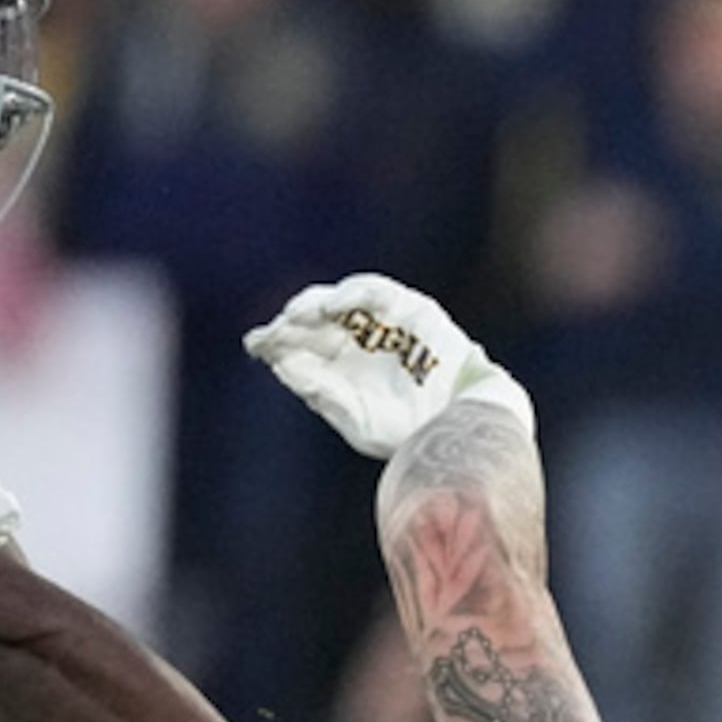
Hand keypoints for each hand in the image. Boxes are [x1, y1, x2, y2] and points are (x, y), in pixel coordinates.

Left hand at [245, 273, 534, 458]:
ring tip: (297, 318)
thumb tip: (282, 364)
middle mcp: (357, 341)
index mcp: (342, 368)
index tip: (256, 345)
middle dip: (291, 324)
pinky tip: (331, 309)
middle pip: (313, 322)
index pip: (300, 346)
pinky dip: (350, 295)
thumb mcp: (356, 419)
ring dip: (314, 305)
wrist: (465, 422)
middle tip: (276, 332)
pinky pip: (374, 291)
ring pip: (337, 302)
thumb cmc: (413, 430)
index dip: (277, 342)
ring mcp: (383, 323)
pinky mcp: (410, 308)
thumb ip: (322, 394)